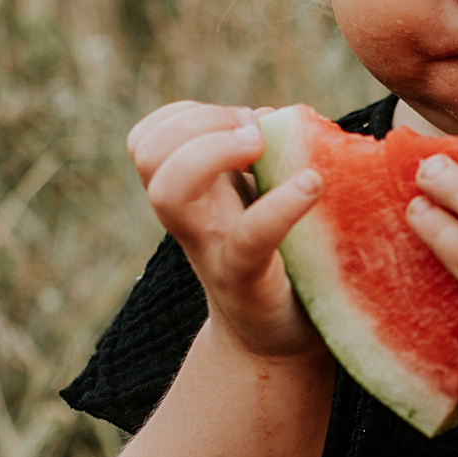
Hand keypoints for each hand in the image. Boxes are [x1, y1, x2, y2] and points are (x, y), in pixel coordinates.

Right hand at [127, 100, 322, 359]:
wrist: (276, 340)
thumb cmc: (276, 257)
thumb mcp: (259, 198)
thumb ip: (261, 157)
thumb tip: (276, 118)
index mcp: (191, 195)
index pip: (146, 141)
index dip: (184, 115)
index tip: (239, 119)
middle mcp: (190, 219)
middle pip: (148, 155)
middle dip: (195, 124)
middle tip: (251, 134)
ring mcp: (212, 249)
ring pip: (167, 191)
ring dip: (213, 149)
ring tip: (262, 148)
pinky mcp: (247, 277)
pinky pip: (249, 236)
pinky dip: (280, 204)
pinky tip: (311, 183)